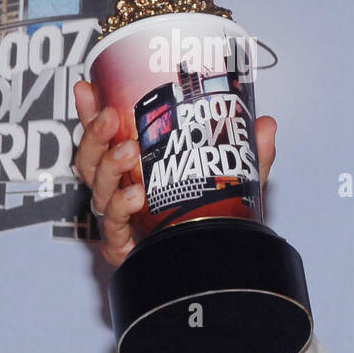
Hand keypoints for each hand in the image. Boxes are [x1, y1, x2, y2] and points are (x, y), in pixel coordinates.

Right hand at [71, 79, 276, 267]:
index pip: (105, 138)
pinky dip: (121, 207)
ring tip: (128, 152)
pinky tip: (135, 196)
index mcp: (135, 169)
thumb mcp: (233, 180)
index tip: (87, 89)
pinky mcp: (123, 247)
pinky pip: (113, 226)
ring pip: (97, 190)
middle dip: (95, 136)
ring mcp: (119, 219)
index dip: (90, 113)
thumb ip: (250, 155)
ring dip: (109, 167)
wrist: (218, 262)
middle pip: (90, 161)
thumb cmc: (214, 217)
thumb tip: (266, 124)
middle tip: (111, 118)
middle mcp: (119, 192)